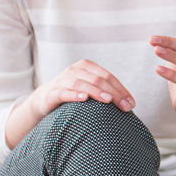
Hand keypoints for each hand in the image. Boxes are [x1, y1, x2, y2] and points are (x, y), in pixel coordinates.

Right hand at [7, 59, 135, 147]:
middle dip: (115, 94)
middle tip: (126, 108)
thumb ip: (105, 91)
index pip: (108, 77)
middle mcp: (75, 70)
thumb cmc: (73, 95)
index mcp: (87, 67)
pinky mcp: (52, 92)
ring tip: (108, 100)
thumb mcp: (89, 89)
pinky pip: (63, 92)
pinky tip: (84, 99)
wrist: (44, 99)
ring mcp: (62, 80)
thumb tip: (129, 104)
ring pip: (82, 84)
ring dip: (97, 92)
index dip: (121, 90)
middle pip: (98, 80)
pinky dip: (74, 94)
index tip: (132, 104)